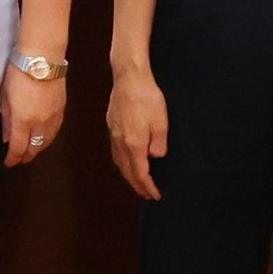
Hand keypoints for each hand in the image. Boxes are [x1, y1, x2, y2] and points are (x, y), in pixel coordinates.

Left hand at [1, 63, 68, 165]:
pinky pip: (55, 130)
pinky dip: (48, 138)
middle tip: (18, 159)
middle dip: (25, 157)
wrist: (42, 57)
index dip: (12, 159)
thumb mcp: (5, 96)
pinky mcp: (62, 109)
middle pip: (35, 149)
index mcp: (23, 121)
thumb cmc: (19, 72)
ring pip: (47, 142)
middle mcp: (40, 123)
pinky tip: (43, 137)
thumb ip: (6, 118)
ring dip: (38, 149)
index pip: (18, 149)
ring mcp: (53, 117)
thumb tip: (5, 134)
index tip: (7, 163)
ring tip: (30, 150)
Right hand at [109, 67, 171, 199]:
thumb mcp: (162, 124)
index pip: (140, 173)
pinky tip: (127, 159)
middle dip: (137, 185)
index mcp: (134, 144)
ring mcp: (113, 133)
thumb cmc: (148, 99)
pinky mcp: (111, 124)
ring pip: (119, 162)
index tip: (156, 195)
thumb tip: (155, 156)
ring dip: (128, 175)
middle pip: (126, 171)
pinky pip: (115, 151)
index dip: (148, 187)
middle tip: (147, 194)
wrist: (129, 78)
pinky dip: (122, 162)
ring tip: (137, 181)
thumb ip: (159, 145)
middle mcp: (120, 142)